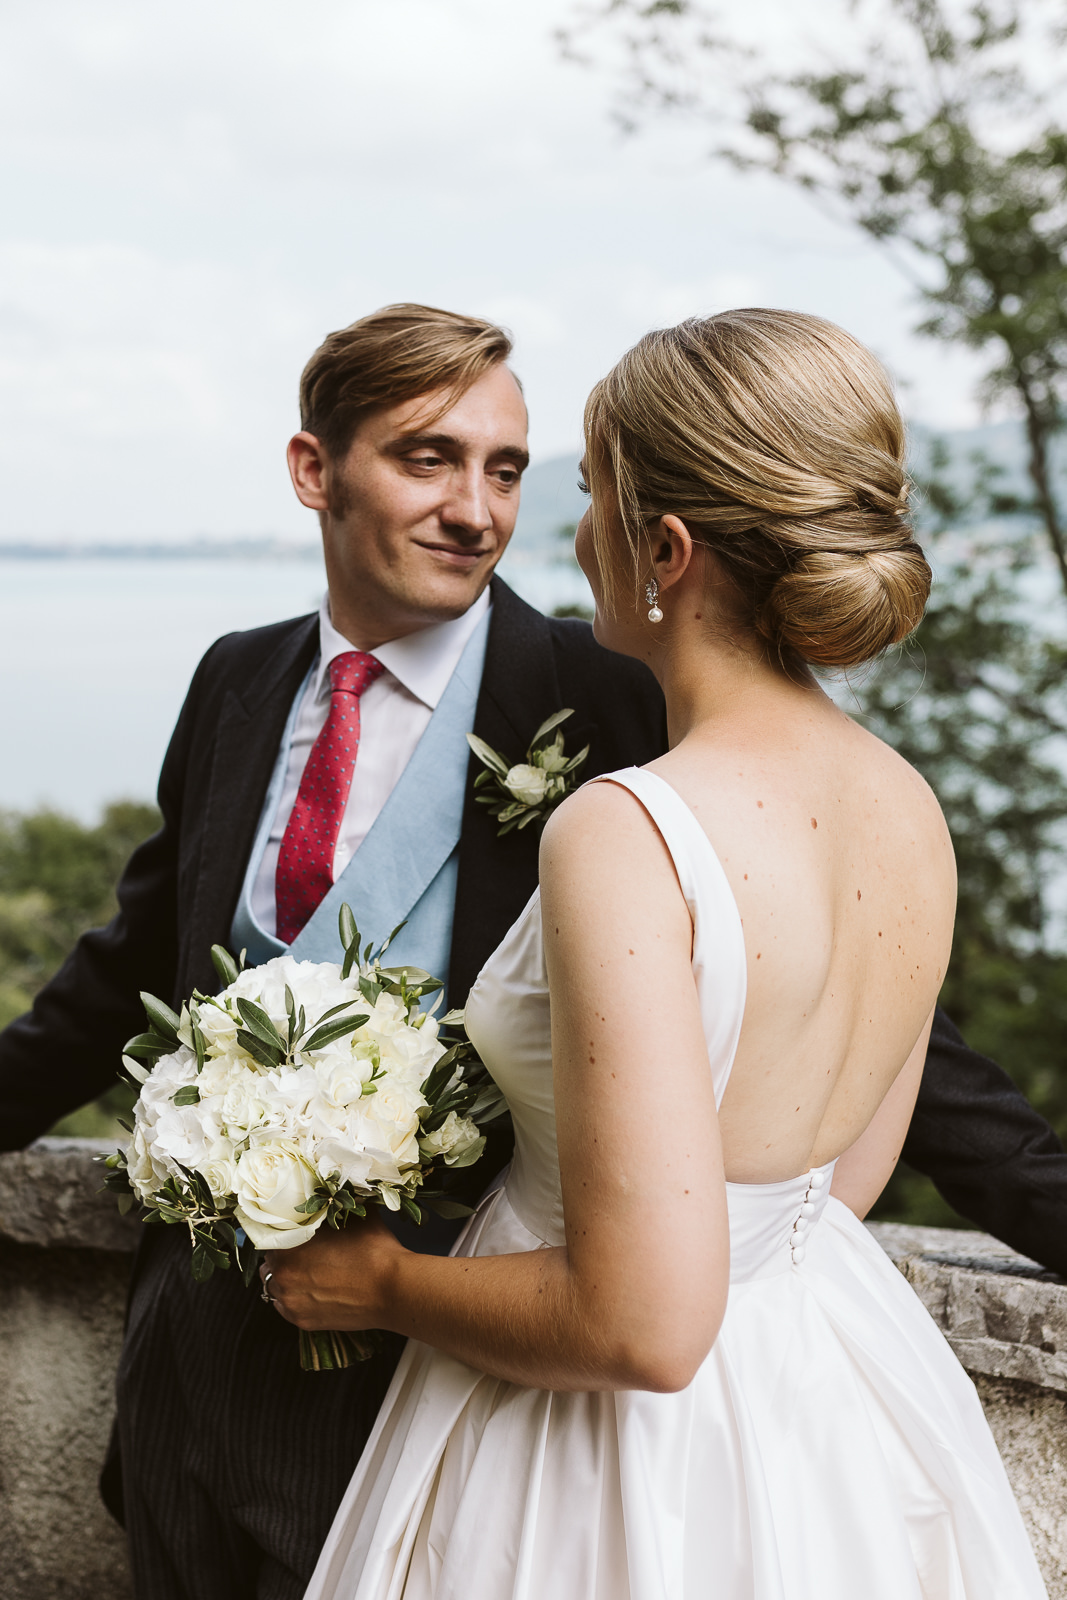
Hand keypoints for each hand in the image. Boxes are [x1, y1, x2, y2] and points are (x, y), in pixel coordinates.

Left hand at [260, 1213, 404, 1331]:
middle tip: (303, 1252)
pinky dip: (293, 1298)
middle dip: (284, 1255)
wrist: (393, 1288)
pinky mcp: (302, 1321)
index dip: (284, 1232)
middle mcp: (283, 1275)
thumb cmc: (375, 1252)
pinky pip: (285, 1307)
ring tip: (308, 1272)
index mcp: (289, 1246)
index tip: (295, 1232)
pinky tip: (311, 1290)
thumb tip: (331, 1196)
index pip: (271, 1235)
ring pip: (274, 1286)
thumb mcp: (353, 1216)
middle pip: (271, 1261)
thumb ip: (333, 1208)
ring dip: (286, 1278)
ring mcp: (291, 1301)